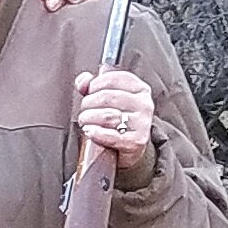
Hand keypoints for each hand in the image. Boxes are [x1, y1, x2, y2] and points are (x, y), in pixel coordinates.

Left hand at [74, 63, 157, 178]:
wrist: (132, 148)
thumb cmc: (119, 122)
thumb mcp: (110, 100)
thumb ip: (94, 86)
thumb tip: (83, 81)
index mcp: (140, 89)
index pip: (113, 79)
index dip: (94, 85)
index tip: (88, 93)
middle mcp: (144, 104)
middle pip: (107, 97)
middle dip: (88, 104)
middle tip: (84, 111)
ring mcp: (142, 123)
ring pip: (107, 115)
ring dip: (89, 118)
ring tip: (84, 122)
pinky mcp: (137, 141)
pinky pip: (110, 135)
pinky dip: (95, 133)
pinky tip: (90, 131)